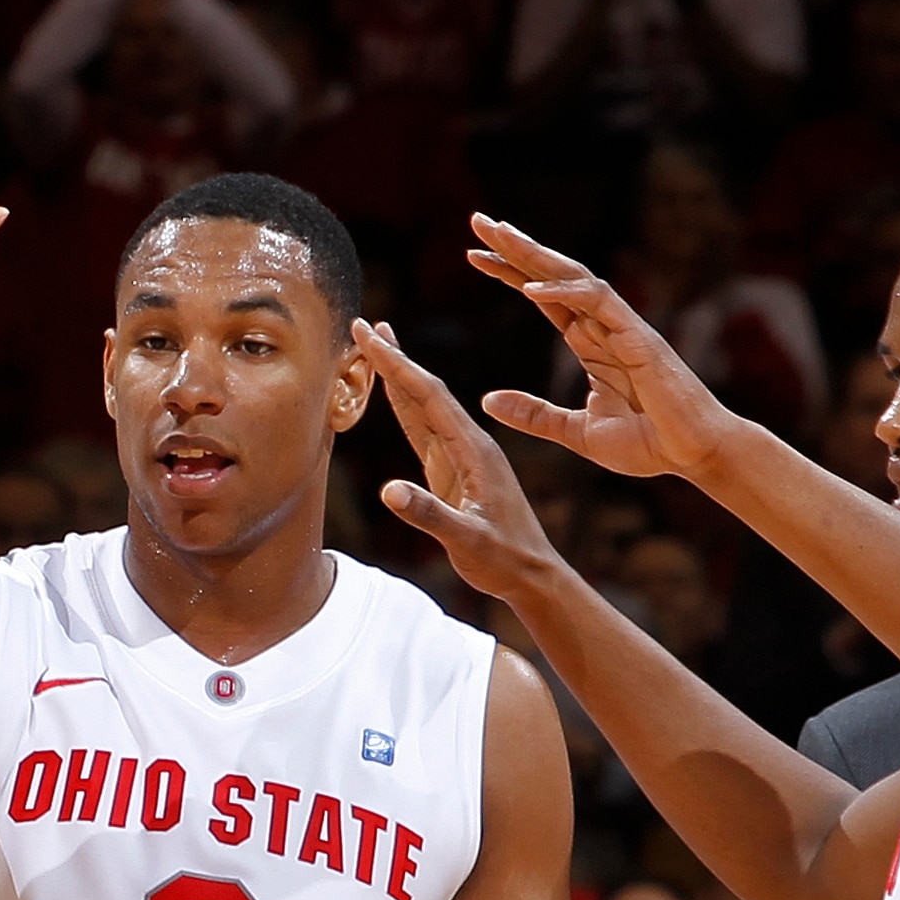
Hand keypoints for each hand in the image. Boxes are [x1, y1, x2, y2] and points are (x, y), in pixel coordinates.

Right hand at [358, 319, 582, 607]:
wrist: (534, 575)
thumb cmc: (505, 560)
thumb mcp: (467, 540)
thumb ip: (429, 514)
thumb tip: (388, 490)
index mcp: (473, 450)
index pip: (429, 396)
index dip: (396, 364)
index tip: (370, 333)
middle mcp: (469, 444)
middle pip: (425, 390)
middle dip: (394, 357)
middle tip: (365, 324)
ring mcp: (463, 457)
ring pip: (425, 406)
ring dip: (400, 375)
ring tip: (378, 344)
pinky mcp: (456, 472)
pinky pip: (426, 430)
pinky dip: (406, 407)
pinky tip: (396, 394)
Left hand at [463, 216, 754, 482]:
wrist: (693, 456)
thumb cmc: (648, 443)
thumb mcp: (577, 432)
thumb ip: (534, 415)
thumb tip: (487, 400)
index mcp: (590, 344)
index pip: (544, 298)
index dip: (511, 273)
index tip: (474, 256)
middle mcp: (604, 327)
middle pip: (554, 275)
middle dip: (517, 248)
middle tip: (479, 222)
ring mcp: (623, 329)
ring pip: (575, 277)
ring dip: (536, 255)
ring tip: (500, 235)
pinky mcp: (639, 339)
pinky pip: (599, 304)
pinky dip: (565, 293)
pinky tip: (529, 289)